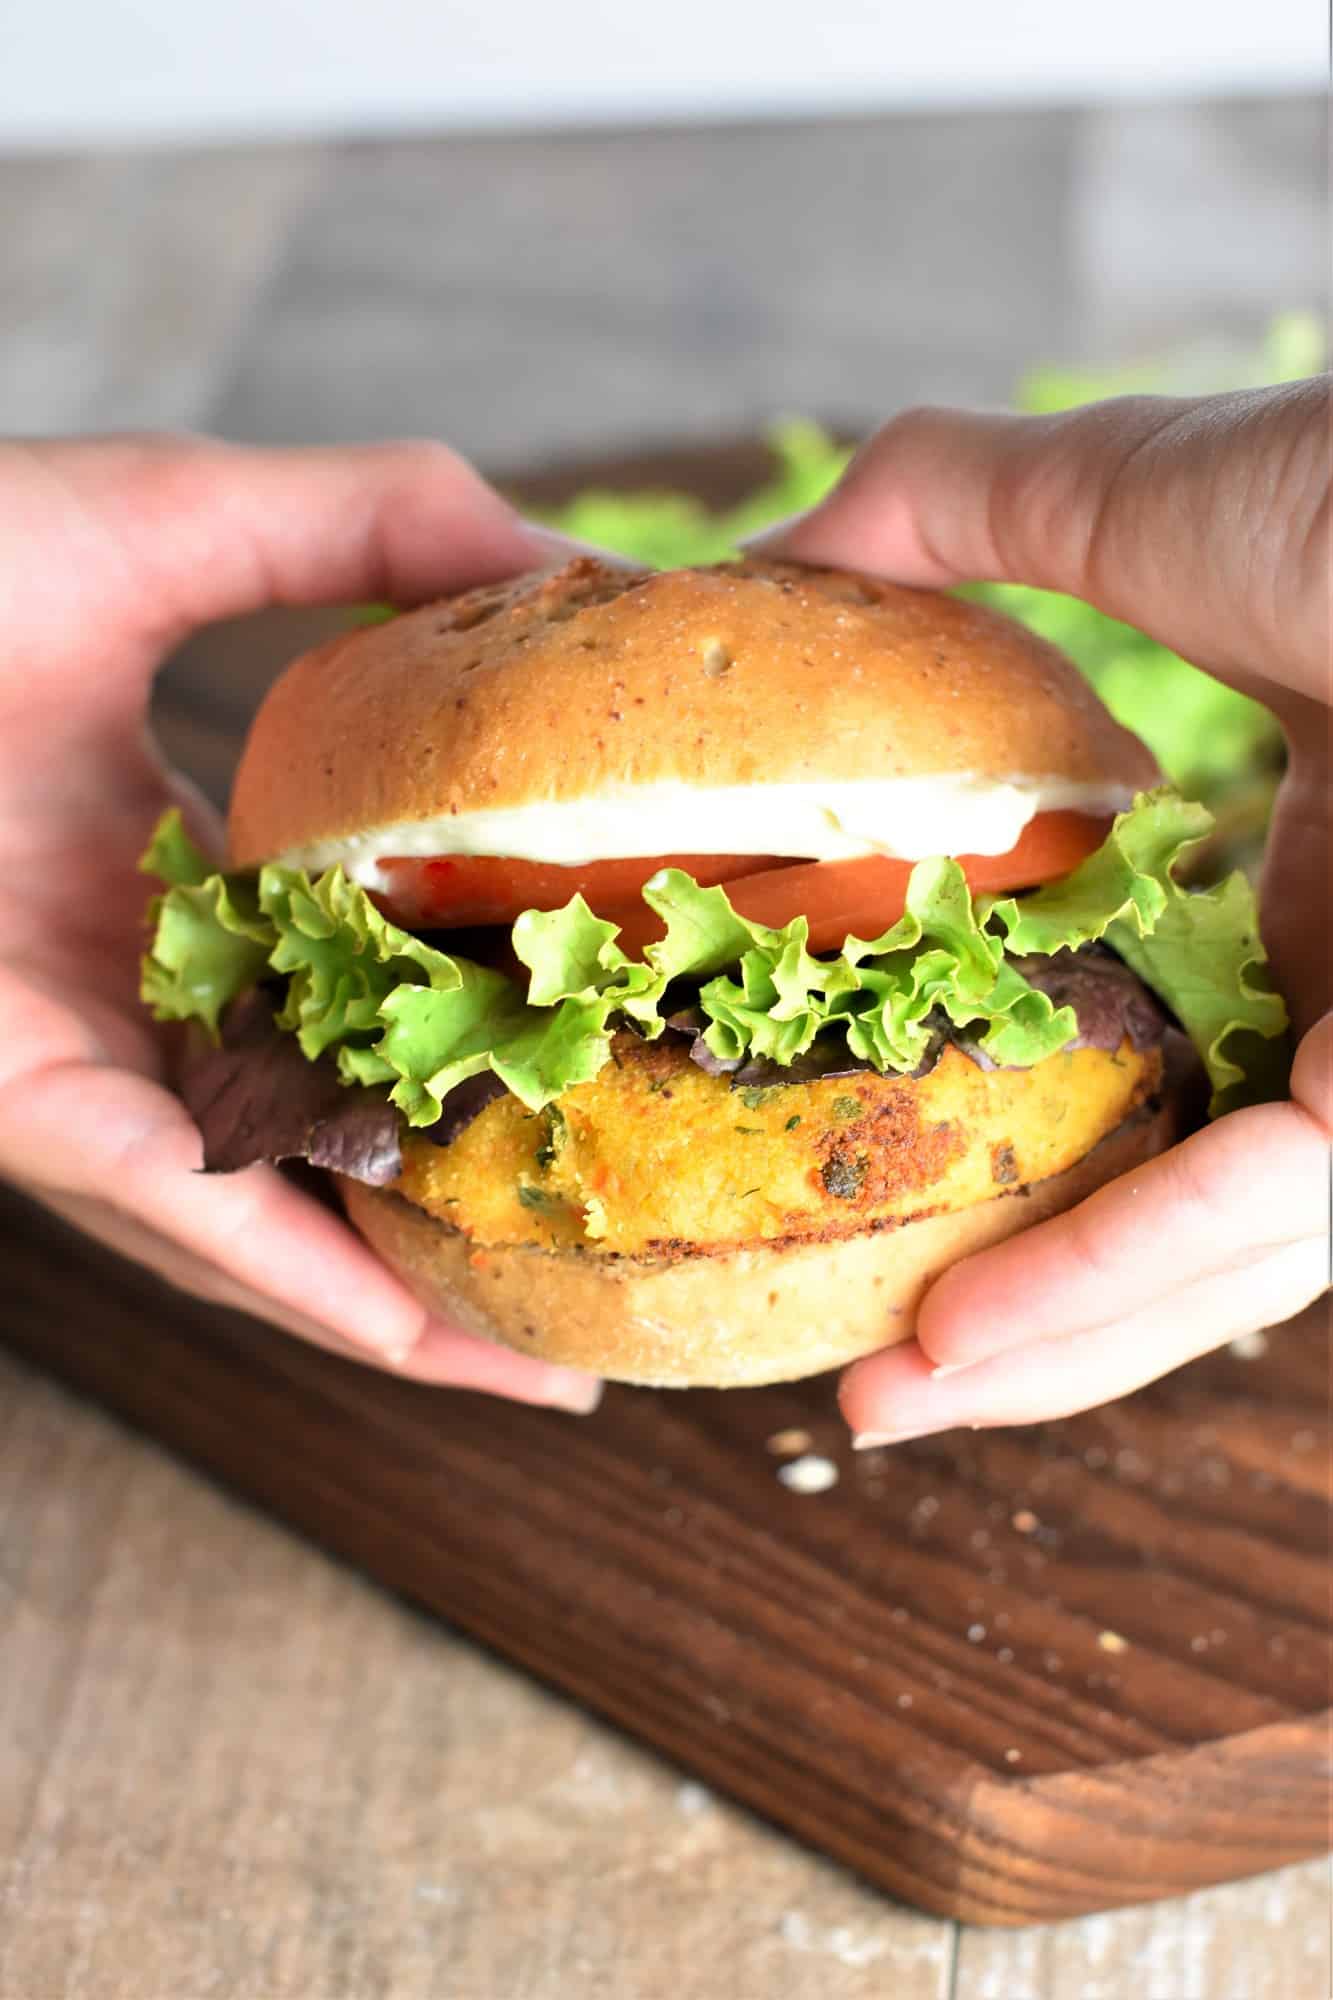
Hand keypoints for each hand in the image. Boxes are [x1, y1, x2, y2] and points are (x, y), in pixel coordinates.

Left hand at [0, 434, 600, 1411]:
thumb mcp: (174, 516)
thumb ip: (368, 525)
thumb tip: (573, 556)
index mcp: (177, 881)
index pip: (370, 976)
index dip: (499, 1019)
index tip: (623, 1031)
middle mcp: (143, 999)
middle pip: (341, 1127)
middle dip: (473, 1202)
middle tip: (622, 1254)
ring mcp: (87, 1068)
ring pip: (272, 1213)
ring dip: (414, 1296)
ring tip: (560, 1368)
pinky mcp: (27, 1109)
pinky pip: (182, 1213)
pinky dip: (299, 1275)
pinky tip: (423, 1333)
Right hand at [759, 381, 1330, 1439]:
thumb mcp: (1140, 497)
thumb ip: (962, 512)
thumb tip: (792, 540)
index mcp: (1318, 897)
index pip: (1155, 1069)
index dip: (1018, 1138)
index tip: (878, 1168)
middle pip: (1182, 1204)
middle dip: (1019, 1304)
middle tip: (865, 1368)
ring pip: (1227, 1256)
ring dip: (1047, 1345)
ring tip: (886, 1401)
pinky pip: (1268, 1211)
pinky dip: (1119, 1275)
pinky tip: (967, 1336)